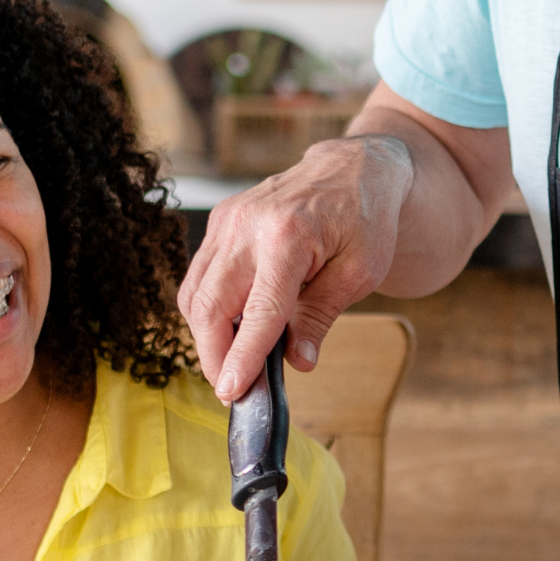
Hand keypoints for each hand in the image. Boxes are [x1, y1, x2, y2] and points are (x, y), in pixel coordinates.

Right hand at [178, 135, 413, 399]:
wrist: (352, 168)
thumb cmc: (364, 220)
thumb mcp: (360, 272)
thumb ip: (322, 316)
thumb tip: (298, 362)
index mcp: (288, 235)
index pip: (258, 311)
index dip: (243, 357)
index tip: (232, 392)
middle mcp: (247, 224)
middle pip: (210, 305)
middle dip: (214, 355)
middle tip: (232, 389)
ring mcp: (227, 220)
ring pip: (195, 294)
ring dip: (207, 337)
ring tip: (234, 363)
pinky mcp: (219, 222)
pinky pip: (200, 277)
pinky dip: (209, 310)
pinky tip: (232, 328)